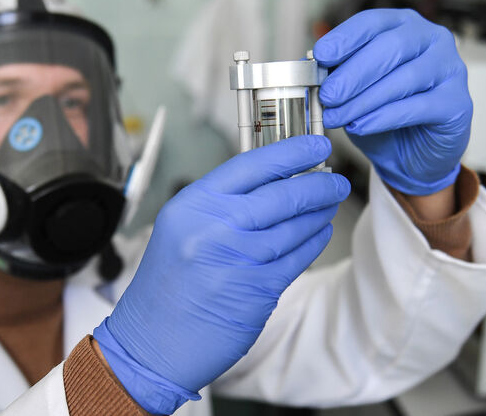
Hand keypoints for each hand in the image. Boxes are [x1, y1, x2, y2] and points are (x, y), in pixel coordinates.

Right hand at [93, 136, 349, 413]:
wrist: (150, 342)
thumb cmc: (164, 287)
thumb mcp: (180, 229)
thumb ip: (220, 205)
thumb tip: (271, 182)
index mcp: (193, 205)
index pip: (251, 165)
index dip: (291, 152)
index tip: (315, 145)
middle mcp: (215, 227)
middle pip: (282, 194)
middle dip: (318, 185)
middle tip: (335, 182)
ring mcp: (238, 259)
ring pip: (295, 227)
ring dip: (318, 214)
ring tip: (328, 205)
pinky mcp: (258, 290)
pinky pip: (297, 258)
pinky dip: (313, 243)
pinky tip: (318, 234)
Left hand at [314, 8, 471, 195]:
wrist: (410, 156)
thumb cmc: (382, 115)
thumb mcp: (352, 92)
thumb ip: (335, 76)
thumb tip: (308, 67)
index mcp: (403, 27)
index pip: (372, 23)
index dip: (345, 38)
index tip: (321, 56)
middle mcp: (431, 40)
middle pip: (390, 47)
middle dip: (353, 73)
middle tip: (327, 95)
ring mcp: (450, 68)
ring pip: (404, 78)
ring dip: (364, 100)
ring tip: (338, 116)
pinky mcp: (457, 102)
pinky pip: (418, 107)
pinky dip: (384, 117)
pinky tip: (361, 125)